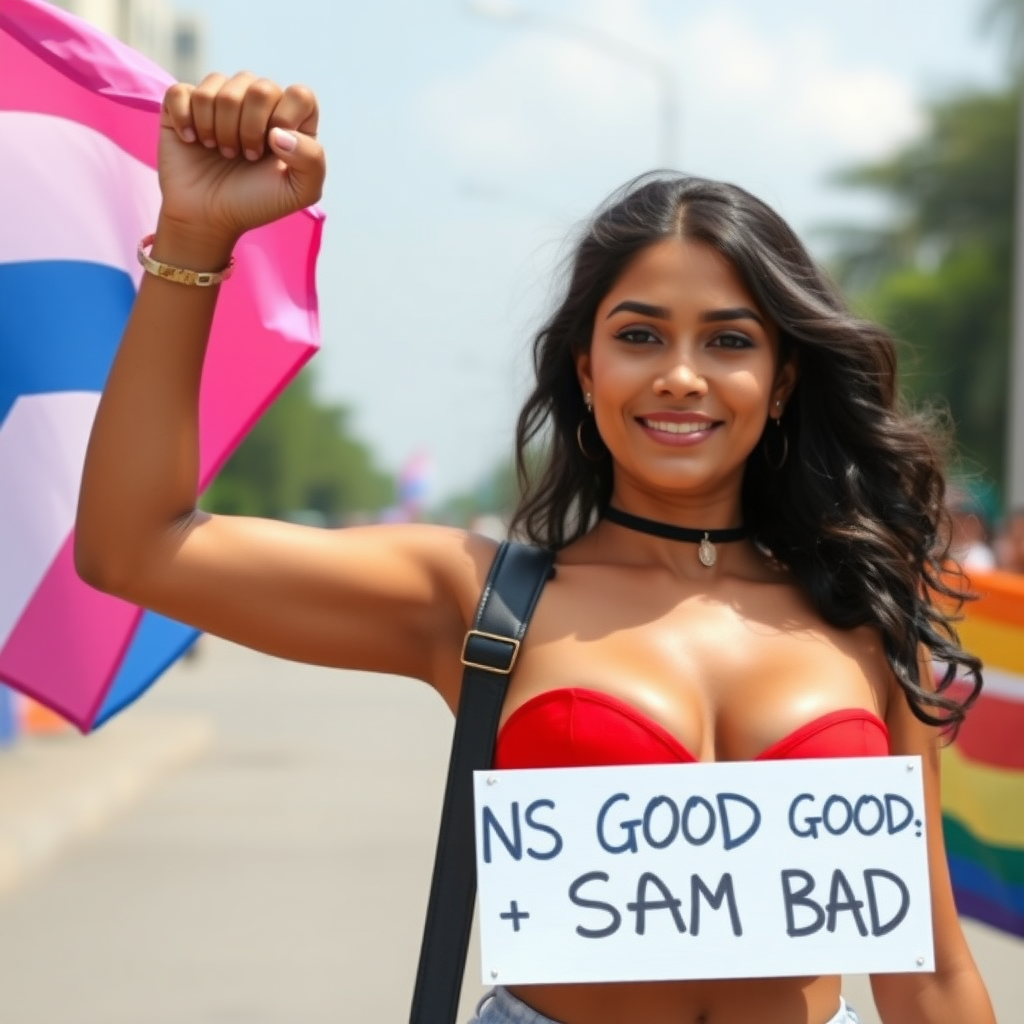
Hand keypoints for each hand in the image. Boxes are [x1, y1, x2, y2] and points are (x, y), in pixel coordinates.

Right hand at [157, 72, 324, 245]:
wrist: (209, 217)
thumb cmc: (256, 202)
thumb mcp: (299, 192)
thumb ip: (312, 160)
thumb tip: (279, 131)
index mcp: (290, 120)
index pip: (300, 94)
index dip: (286, 118)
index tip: (272, 149)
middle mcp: (257, 104)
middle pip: (260, 88)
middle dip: (250, 129)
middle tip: (245, 156)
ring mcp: (220, 100)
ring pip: (220, 87)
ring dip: (219, 128)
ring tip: (222, 152)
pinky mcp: (184, 103)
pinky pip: (183, 92)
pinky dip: (187, 120)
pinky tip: (192, 140)